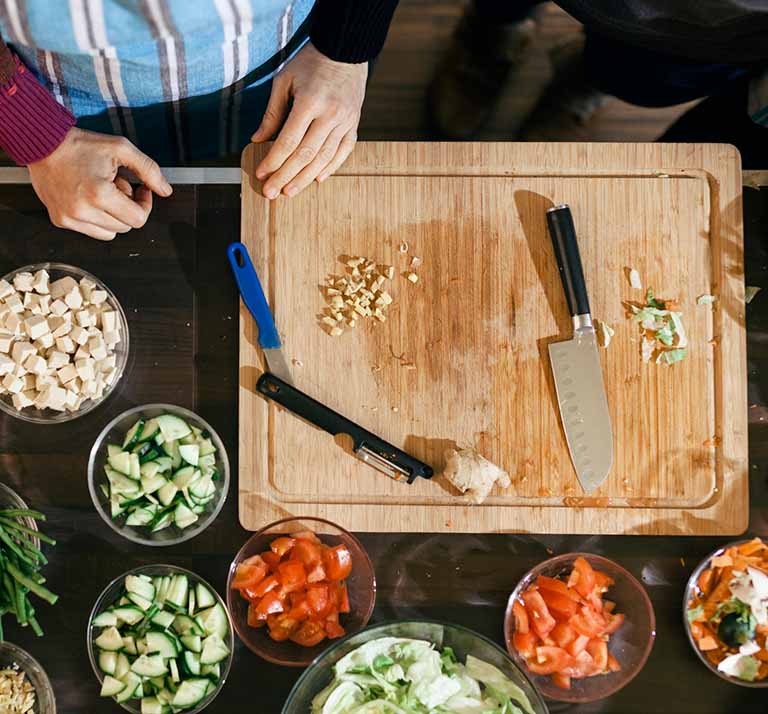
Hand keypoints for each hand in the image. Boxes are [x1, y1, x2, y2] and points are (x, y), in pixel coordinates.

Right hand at [28, 127, 172, 240]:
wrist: (43, 144)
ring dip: (114, 215)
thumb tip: (166, 190)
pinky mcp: (60, 220)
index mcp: (99, 194)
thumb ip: (148, 170)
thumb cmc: (79, 145)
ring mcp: (69, 218)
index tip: (141, 190)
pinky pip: (92, 231)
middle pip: (125, 227)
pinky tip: (90, 198)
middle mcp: (82, 211)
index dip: (145, 204)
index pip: (138, 219)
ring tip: (102, 191)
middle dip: (128, 207)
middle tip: (118, 185)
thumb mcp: (121, 149)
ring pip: (110, 233)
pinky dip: (97, 219)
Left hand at [251, 42, 366, 198]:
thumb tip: (258, 140)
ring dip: (305, 178)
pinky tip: (317, 180)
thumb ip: (272, 113)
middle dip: (286, 176)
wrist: (345, 50)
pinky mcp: (354, 125)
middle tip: (272, 193)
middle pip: (305, 155)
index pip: (288, 141)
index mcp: (310, 102)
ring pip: (324, 158)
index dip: (274, 161)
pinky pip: (343, 152)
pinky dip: (330, 168)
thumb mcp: (284, 80)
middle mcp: (330, 115)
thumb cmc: (310, 63)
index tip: (261, 174)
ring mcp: (345, 122)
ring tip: (290, 191)